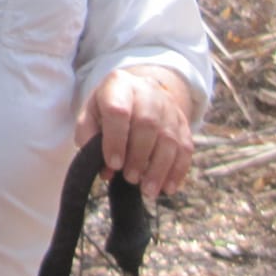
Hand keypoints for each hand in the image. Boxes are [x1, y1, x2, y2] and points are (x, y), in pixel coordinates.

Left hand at [74, 66, 195, 199]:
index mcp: (118, 85)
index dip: (116, 139)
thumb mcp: (90, 113)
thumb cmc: (109, 107)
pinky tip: (167, 188)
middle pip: (147, 124)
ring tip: (147, 190)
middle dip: (138, 156)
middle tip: (130, 178)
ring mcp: (169, 107)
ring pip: (169, 139)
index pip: (118, 111)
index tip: (113, 164)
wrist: (139, 92)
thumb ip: (90, 138)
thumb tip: (106, 170)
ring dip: (159, 169)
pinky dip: (177, 171)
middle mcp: (147, 92)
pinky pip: (185, 148)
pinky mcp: (183, 123)